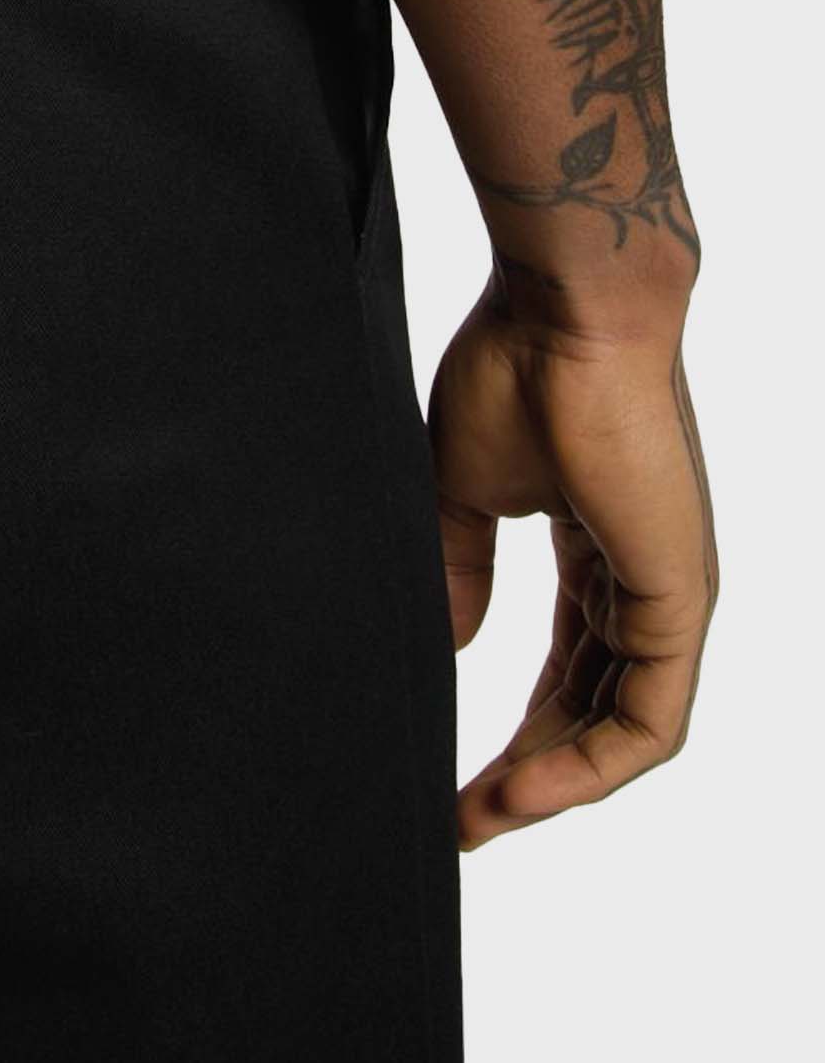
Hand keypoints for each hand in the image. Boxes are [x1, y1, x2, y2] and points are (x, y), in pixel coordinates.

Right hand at [427, 253, 718, 852]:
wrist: (563, 309)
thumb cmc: (513, 369)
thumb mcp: (465, 490)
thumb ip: (461, 567)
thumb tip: (450, 643)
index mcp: (595, 551)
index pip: (562, 669)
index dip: (510, 729)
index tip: (450, 777)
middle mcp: (640, 581)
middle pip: (589, 709)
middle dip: (527, 774)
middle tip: (459, 820)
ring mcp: (667, 592)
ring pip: (622, 728)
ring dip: (554, 785)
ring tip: (480, 818)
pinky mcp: (679, 597)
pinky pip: (649, 717)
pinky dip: (591, 766)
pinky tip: (527, 792)